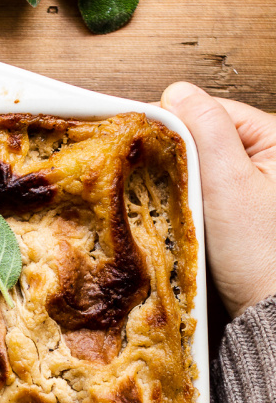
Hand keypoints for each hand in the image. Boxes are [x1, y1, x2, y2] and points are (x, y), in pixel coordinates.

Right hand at [160, 82, 275, 318]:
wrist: (268, 310)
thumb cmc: (259, 254)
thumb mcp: (229, 183)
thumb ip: (206, 129)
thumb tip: (177, 92)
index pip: (213, 111)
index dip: (175, 122)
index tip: (139, 138)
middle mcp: (272, 156)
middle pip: (208, 136)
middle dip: (178, 154)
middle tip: (150, 175)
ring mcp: (258, 184)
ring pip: (205, 164)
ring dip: (182, 178)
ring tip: (167, 196)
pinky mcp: (244, 209)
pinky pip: (208, 189)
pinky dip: (190, 198)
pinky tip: (181, 211)